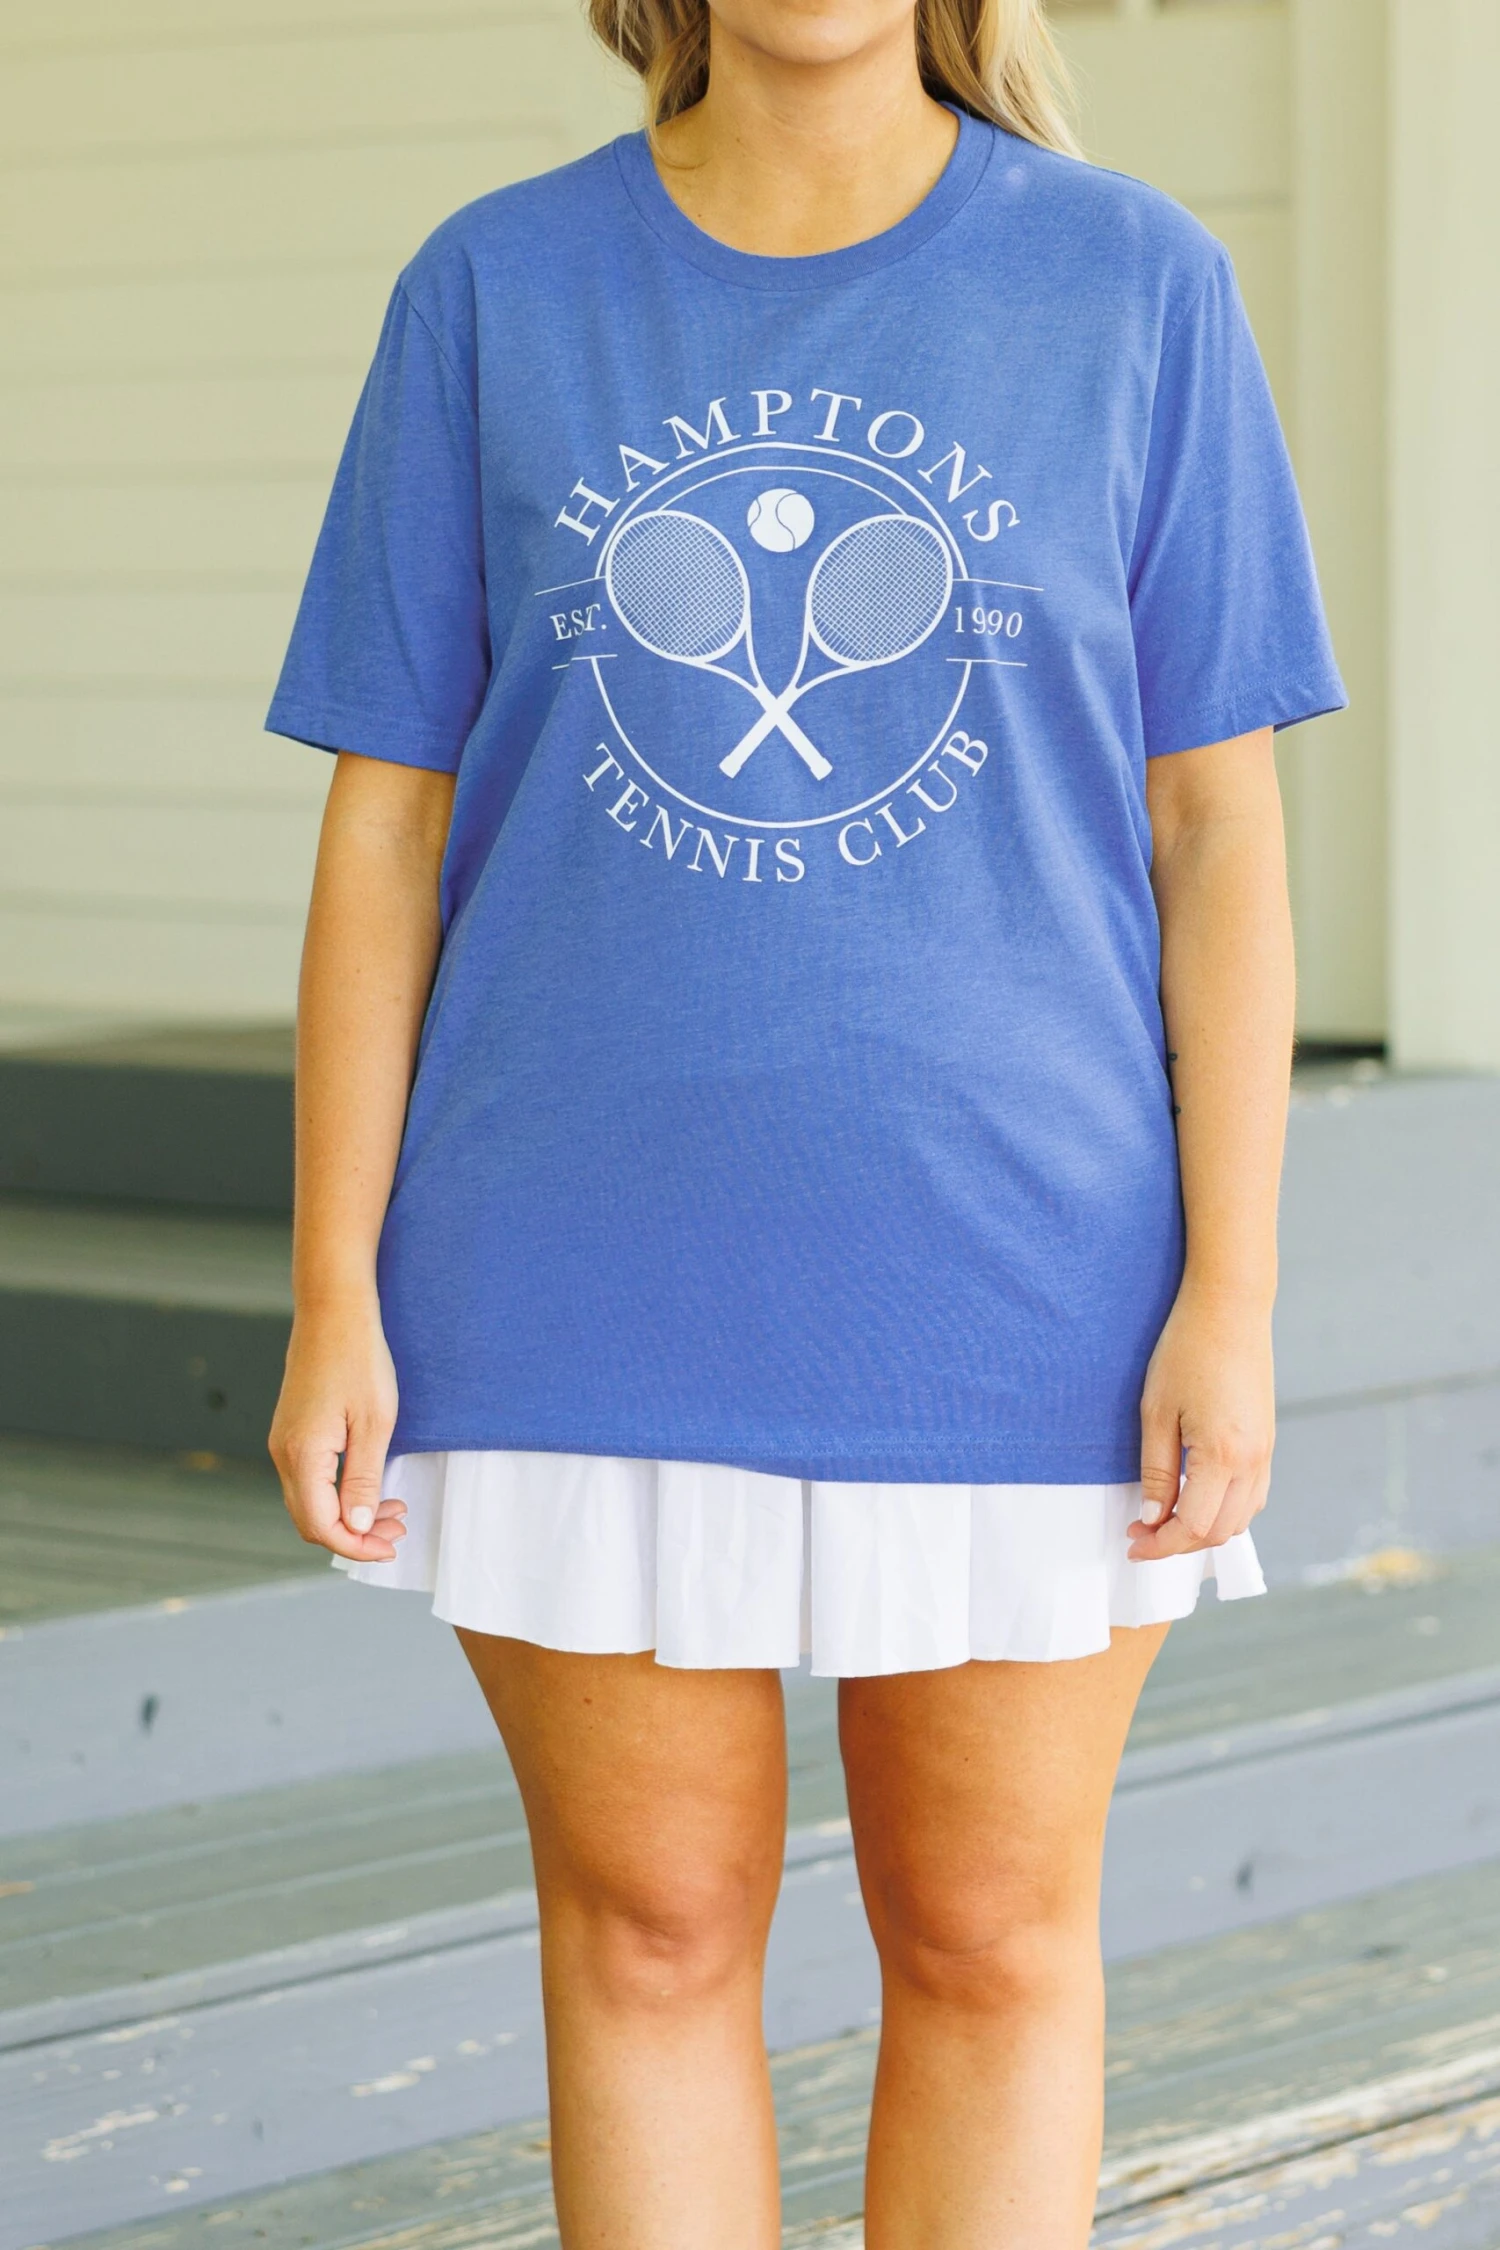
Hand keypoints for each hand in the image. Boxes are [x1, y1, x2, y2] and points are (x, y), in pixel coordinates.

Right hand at [269, 1294, 406, 1561]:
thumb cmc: (359, 1359)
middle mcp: (284, 1454)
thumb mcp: (374, 1423)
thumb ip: (363, 1479)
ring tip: (392, 1509)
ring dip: (347, 1515)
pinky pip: (308, 1480)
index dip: (357, 1545)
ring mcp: (283, 1442)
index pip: (322, 1526)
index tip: (391, 1545)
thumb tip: (355, 1526)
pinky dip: (337, 1493)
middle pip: (311, 1520)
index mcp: (303, 1456)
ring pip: (309, 1501)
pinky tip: (369, 1485)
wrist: (333, 1311)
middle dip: (354, 1535)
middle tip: (398, 1528)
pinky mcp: (291, 1431)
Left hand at [1130, 1284, 1273, 1559]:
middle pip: (1220, 1531)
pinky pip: (1253, 1495)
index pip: (1194, 1526)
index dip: (1160, 1544)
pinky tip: (1196, 1497)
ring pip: (1241, 1518)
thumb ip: (1157, 1471)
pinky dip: (1225, 1509)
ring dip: (1204, 1529)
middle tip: (1141, 1531)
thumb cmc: (1187, 1351)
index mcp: (1223, 1456)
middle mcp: (1253, 1461)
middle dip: (1179, 1542)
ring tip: (1164, 1518)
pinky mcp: (1267, 1441)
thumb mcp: (1157, 1412)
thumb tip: (1153, 1516)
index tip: (1132, 1541)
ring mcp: (1266, 1452)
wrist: (1230, 1308)